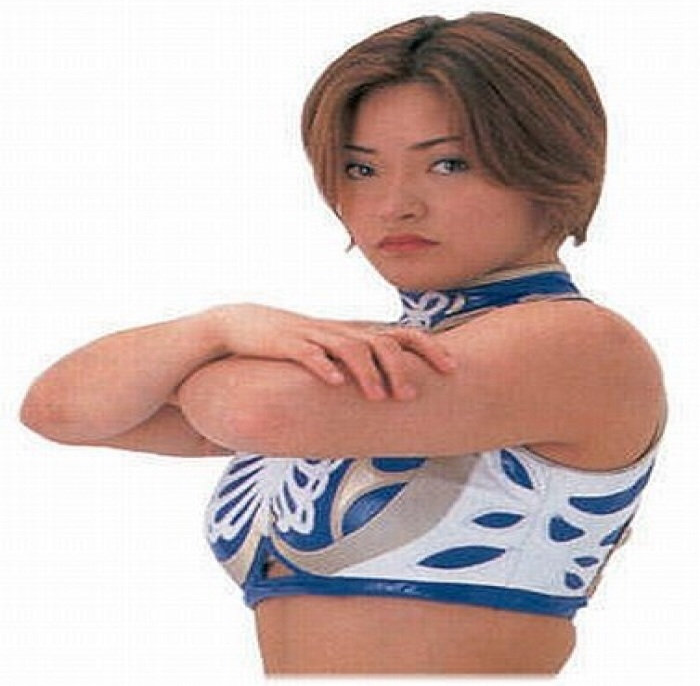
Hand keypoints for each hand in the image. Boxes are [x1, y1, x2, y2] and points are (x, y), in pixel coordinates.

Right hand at [202, 303, 456, 400]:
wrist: (243, 325)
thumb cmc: (295, 342)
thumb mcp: (331, 350)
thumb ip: (360, 363)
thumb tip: (393, 384)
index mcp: (354, 333)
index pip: (400, 334)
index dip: (428, 348)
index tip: (451, 368)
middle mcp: (340, 331)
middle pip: (380, 342)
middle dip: (399, 368)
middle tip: (411, 395)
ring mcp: (314, 335)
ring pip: (348, 348)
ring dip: (367, 373)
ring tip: (379, 398)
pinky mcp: (287, 344)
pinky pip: (307, 354)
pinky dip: (323, 367)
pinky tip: (335, 383)